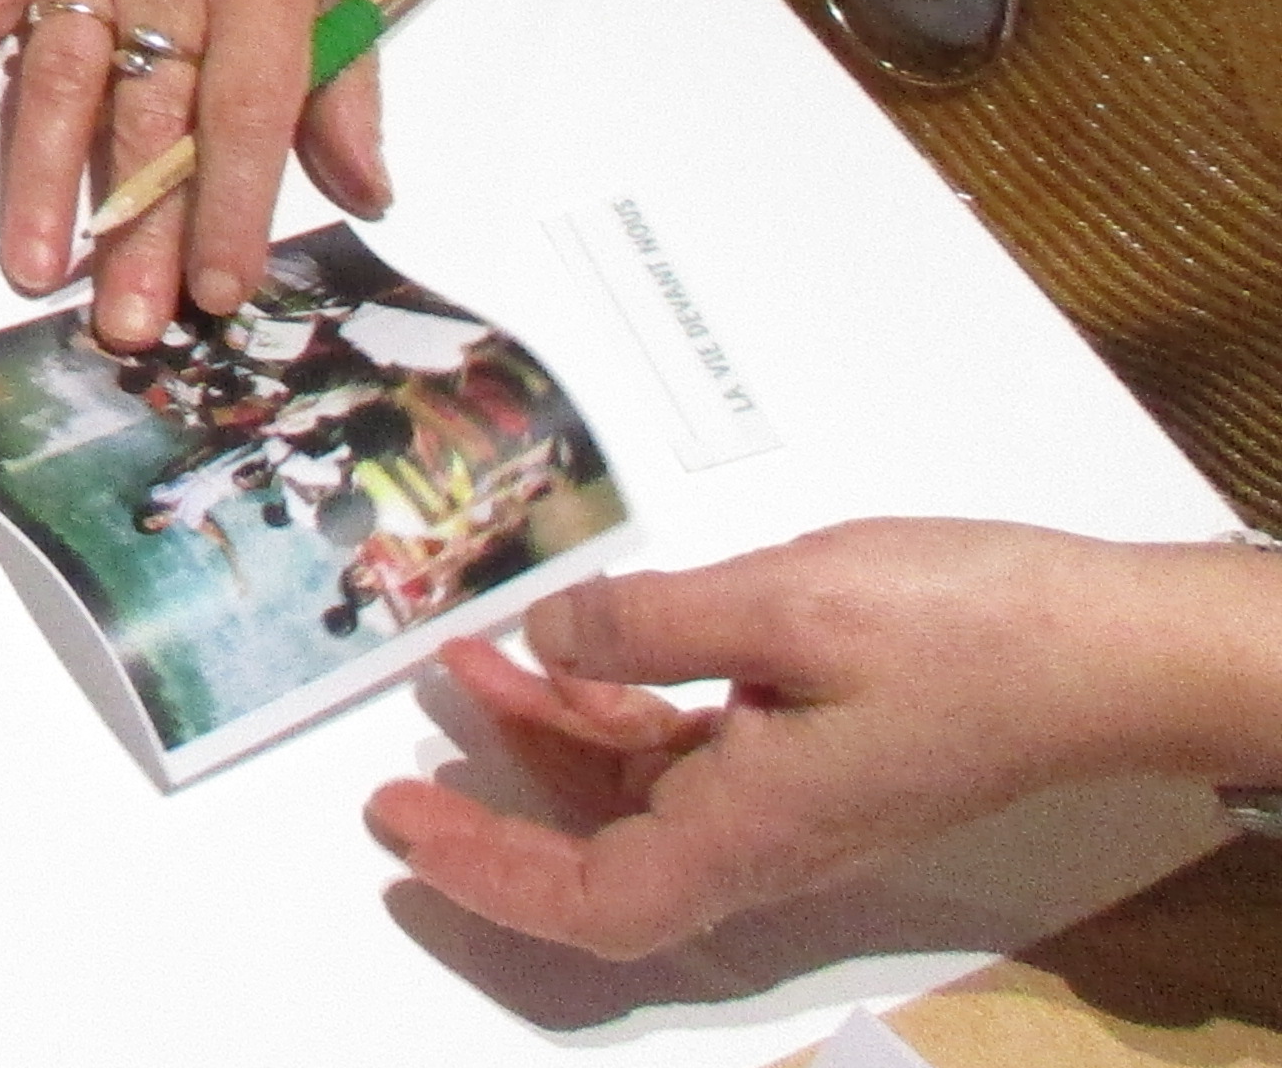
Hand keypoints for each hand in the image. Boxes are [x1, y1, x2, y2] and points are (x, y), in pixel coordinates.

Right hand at [0, 0, 400, 336]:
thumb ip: (348, 81)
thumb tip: (365, 191)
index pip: (245, 117)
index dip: (232, 209)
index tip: (221, 290)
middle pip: (147, 118)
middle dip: (136, 231)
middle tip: (124, 323)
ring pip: (58, 79)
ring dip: (42, 180)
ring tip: (33, 268)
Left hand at [372, 525, 1281, 955]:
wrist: (1105, 646)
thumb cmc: (966, 629)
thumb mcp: (781, 603)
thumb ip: (647, 625)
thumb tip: (546, 644)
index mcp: (753, 828)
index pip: (594, 903)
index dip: (486, 876)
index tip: (401, 828)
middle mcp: (766, 834)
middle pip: (600, 860)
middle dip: (493, 810)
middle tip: (400, 765)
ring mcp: (790, 796)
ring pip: (636, 798)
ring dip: (547, 739)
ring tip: (464, 660)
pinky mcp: (813, 752)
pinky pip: (687, 753)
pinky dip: (614, 708)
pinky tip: (567, 647)